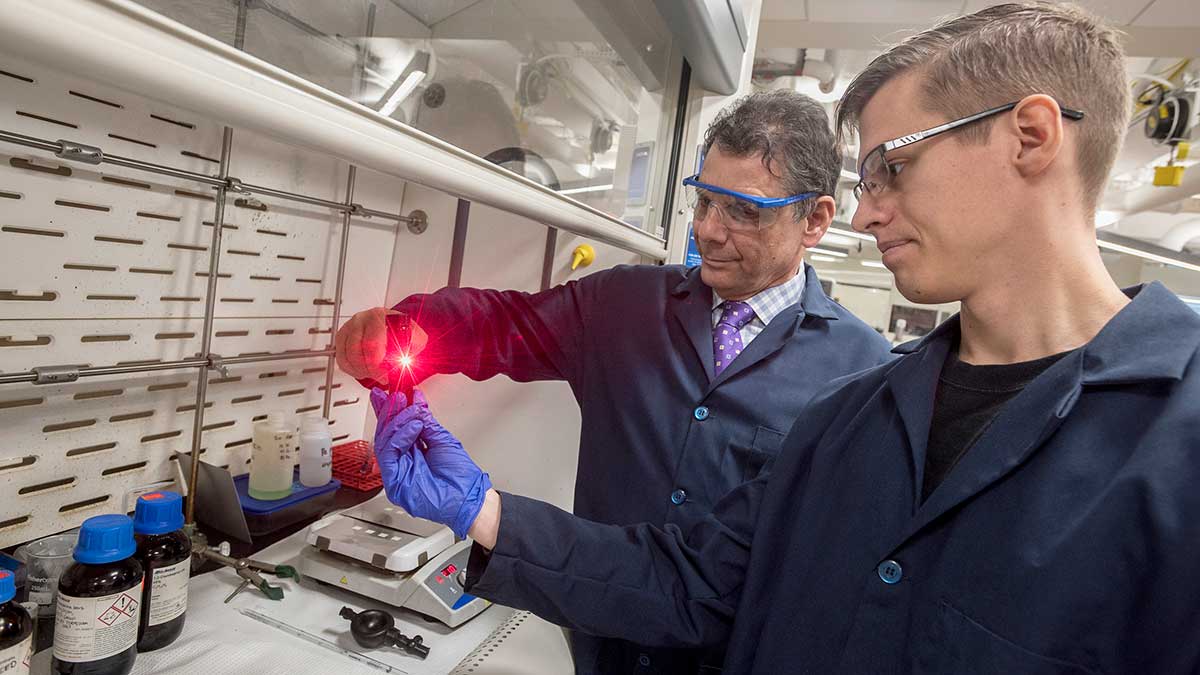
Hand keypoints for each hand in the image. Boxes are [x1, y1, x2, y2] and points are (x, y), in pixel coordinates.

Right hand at [336, 307, 428, 381]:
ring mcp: (349, 327)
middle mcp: (361, 319)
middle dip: (370, 371)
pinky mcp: (341, 336)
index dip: (378, 366)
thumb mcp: (416, 338)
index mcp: (379, 317)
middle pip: (357, 352)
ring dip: (361, 371)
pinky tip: (363, 370)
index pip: (372, 345)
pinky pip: (341, 359)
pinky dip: (352, 369)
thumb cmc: (402, 332)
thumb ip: (413, 348)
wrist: (392, 325)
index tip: (386, 375)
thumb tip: (404, 362)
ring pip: (348, 357)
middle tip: (381, 377)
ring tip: (373, 373)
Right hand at [371, 388, 491, 538]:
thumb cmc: (460, 475)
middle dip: (390, 411)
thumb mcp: (440, 438)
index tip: (388, 392)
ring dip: (398, 421)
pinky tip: (413, 426)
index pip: (394, 428)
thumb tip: (416, 399)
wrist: (469, 496)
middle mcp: (402, 461)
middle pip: (385, 433)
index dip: (389, 410)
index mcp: (412, 451)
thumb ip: (425, 419)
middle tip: (397, 396)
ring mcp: (397, 472)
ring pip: (384, 440)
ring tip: (412, 411)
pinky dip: (400, 436)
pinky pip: (389, 454)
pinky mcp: (394, 482)